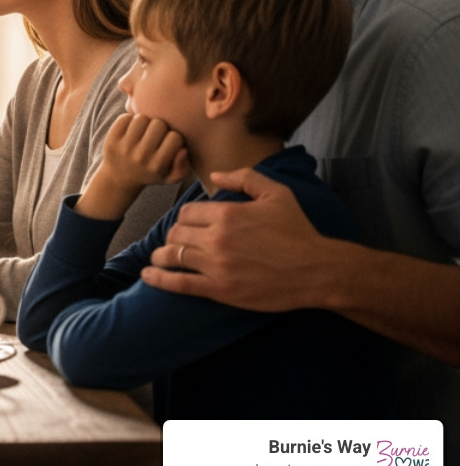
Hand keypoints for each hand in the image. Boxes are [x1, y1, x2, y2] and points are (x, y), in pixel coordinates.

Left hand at [79, 114, 188, 219]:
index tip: (169, 142)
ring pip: (142, 118)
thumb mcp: (171, 177)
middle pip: (159, 124)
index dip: (175, 137)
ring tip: (144, 131)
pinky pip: (124, 118)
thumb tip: (183, 150)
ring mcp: (124, 148)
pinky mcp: (111, 140)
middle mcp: (140, 157)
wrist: (119, 178)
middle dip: (160, 127)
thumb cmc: (151, 173)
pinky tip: (131, 130)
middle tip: (156, 134)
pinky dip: (129, 120)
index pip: (175, 138)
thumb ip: (183, 168)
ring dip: (145, 121)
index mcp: (157, 166)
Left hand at [141, 166, 323, 311]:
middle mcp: (216, 238)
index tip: (189, 224)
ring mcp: (216, 265)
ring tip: (159, 258)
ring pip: (172, 256)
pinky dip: (159, 279)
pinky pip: (179, 284)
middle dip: (174, 236)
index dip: (186, 218)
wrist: (318, 270)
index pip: (187, 212)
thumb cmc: (297, 230)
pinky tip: (148, 276)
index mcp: (226, 213)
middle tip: (177, 241)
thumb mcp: (276, 193)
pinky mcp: (219, 290)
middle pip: (176, 233)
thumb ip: (244, 178)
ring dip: (162, 256)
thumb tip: (214, 175)